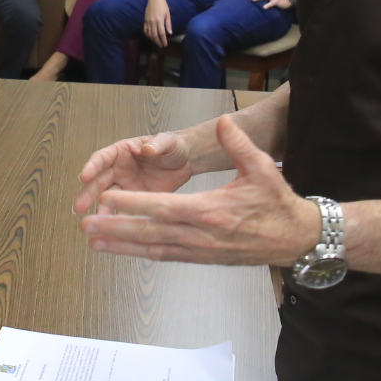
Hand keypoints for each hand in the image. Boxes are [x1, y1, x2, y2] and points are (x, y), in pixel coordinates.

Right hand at [74, 130, 194, 214]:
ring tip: (94, 223)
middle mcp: (118, 169)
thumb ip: (157, 144)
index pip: (102, 158)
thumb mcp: (167, 142)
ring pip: (108, 199)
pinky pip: (124, 210)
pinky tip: (116, 230)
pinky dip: (119, 219)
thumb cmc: (172, 147)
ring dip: (100, 210)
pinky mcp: (135, 199)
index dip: (91, 167)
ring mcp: (125, 186)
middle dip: (88, 194)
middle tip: (79, 207)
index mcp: (121, 151)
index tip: (84, 177)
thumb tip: (147, 148)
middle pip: (99, 182)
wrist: (185, 162)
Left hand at [79, 116, 318, 266]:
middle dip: (116, 229)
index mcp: (210, 211)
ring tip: (94, 242)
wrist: (295, 239)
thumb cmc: (277, 203)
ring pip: (153, 249)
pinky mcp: (202, 258)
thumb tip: (223, 122)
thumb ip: (238, 144)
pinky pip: (166, 256)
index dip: (132, 205)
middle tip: (86, 226)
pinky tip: (125, 250)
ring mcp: (199, 250)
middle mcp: (200, 235)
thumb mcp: (261, 168)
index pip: (162, 208)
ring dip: (122, 246)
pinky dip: (142, 253)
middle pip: (149, 233)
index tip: (106, 200)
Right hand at [143, 0, 172, 46]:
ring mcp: (148, 21)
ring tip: (156, 42)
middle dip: (158, 42)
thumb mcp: (168, 14)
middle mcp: (153, 21)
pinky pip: (145, 30)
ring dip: (152, 40)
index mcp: (159, 20)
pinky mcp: (145, 20)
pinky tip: (150, 37)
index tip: (165, 44)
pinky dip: (147, 35)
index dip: (163, 40)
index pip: (161, 33)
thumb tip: (170, 33)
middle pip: (154, 35)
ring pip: (149, 33)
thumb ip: (168, 24)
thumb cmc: (163, 5)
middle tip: (161, 45)